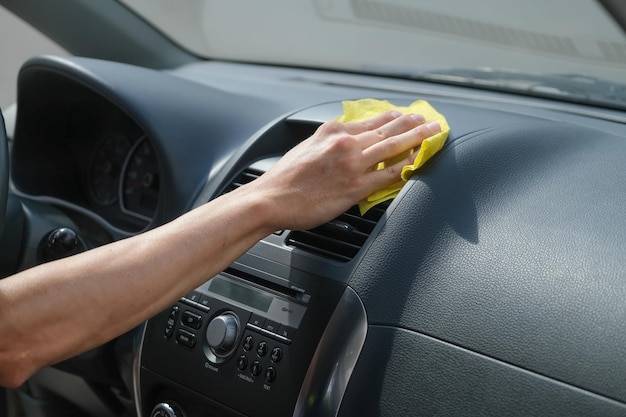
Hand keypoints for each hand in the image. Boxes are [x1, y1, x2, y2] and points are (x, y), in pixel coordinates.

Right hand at [252, 111, 440, 230]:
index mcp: (332, 132)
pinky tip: (418, 162)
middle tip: (427, 118)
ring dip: (416, 138)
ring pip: (393, 147)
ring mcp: (352, 165)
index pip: (370, 121)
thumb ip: (329, 139)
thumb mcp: (307, 146)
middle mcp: (345, 144)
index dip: (391, 117)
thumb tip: (346, 136)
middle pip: (386, 130)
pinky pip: (388, 175)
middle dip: (411, 122)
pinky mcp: (355, 187)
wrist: (272, 199)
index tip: (404, 114)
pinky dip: (406, 166)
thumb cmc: (285, 178)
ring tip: (431, 133)